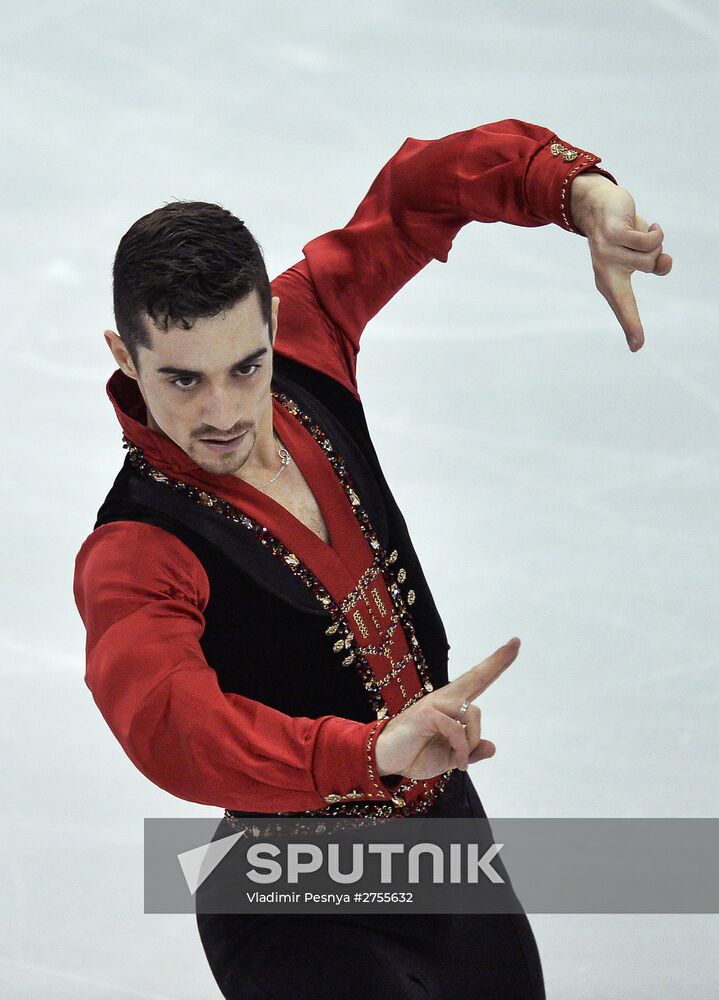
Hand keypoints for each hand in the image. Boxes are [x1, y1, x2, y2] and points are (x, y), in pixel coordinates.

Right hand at [374, 638, 520, 779]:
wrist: (385, 760)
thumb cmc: (415, 754)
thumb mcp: (449, 758)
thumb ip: (470, 752)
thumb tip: (492, 746)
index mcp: (452, 706)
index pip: (477, 681)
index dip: (496, 664)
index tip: (514, 644)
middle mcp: (445, 698)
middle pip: (476, 677)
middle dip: (497, 661)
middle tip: (517, 642)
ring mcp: (436, 703)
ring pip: (473, 714)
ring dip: (471, 743)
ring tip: (461, 762)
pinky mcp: (427, 713)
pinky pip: (457, 729)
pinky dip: (461, 749)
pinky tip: (457, 762)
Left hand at [569, 172, 672, 351]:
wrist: (597, 205)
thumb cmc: (622, 233)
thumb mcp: (641, 253)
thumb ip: (655, 263)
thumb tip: (665, 263)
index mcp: (609, 282)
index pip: (624, 308)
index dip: (631, 327)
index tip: (637, 347)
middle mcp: (605, 271)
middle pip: (652, 266)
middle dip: (655, 251)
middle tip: (637, 242)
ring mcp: (606, 253)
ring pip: (652, 252)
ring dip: (652, 238)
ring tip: (635, 232)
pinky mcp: (612, 234)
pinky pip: (648, 239)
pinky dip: (654, 230)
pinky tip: (647, 224)